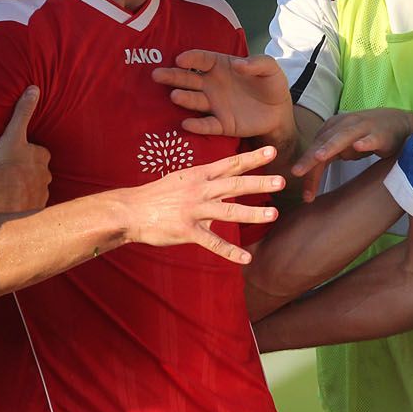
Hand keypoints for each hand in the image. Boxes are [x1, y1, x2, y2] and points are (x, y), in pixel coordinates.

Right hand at [0, 86, 51, 211]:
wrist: (2, 195)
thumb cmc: (7, 163)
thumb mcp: (14, 133)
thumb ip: (23, 111)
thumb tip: (34, 88)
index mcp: (42, 157)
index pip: (40, 153)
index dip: (32, 153)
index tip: (21, 155)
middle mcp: (46, 176)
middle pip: (40, 172)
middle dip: (31, 172)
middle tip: (15, 173)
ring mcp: (40, 194)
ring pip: (36, 189)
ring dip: (27, 189)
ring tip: (12, 190)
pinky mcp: (33, 210)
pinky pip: (30, 207)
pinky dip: (24, 205)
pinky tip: (13, 206)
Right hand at [121, 145, 283, 263]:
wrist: (130, 211)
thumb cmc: (157, 196)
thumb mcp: (183, 181)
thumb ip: (206, 183)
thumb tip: (224, 185)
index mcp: (199, 175)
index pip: (230, 164)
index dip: (252, 158)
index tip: (272, 152)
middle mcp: (200, 190)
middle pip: (234, 185)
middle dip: (259, 182)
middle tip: (282, 181)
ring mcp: (194, 210)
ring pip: (228, 212)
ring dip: (252, 214)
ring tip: (272, 214)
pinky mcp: (187, 231)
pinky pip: (212, 242)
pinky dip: (230, 252)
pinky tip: (246, 259)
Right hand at [151, 50, 295, 140]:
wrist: (279, 112)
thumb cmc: (271, 84)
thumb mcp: (270, 68)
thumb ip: (258, 63)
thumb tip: (239, 64)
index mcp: (221, 66)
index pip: (202, 60)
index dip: (191, 58)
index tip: (180, 59)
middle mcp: (212, 85)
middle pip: (189, 79)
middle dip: (173, 76)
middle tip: (157, 75)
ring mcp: (215, 105)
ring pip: (195, 101)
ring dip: (184, 98)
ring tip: (175, 96)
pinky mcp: (222, 124)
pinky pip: (207, 125)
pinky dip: (197, 125)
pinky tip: (187, 124)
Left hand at [292, 108, 412, 201]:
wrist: (401, 123)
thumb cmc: (368, 136)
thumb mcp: (344, 145)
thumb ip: (328, 155)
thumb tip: (309, 174)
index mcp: (333, 128)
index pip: (315, 149)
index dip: (307, 169)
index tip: (304, 195)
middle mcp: (345, 125)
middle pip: (324, 143)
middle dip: (310, 159)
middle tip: (296, 173)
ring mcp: (363, 128)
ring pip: (344, 137)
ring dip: (331, 146)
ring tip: (318, 157)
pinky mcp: (381, 134)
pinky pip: (373, 138)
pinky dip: (365, 142)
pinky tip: (359, 147)